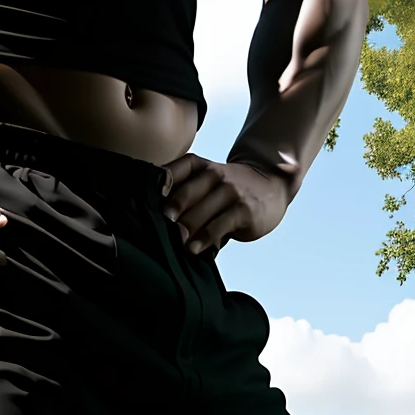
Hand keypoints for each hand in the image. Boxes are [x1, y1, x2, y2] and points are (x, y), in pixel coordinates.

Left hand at [161, 155, 289, 253]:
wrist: (270, 186)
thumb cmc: (228, 189)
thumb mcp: (207, 181)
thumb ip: (186, 192)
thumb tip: (158, 217)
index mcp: (199, 166)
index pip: (175, 170)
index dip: (160, 183)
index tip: (145, 197)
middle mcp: (214, 175)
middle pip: (186, 193)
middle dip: (170, 211)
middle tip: (158, 226)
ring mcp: (231, 191)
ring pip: (202, 211)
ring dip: (186, 228)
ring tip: (175, 242)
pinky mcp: (244, 210)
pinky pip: (219, 225)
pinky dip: (205, 238)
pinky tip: (194, 248)